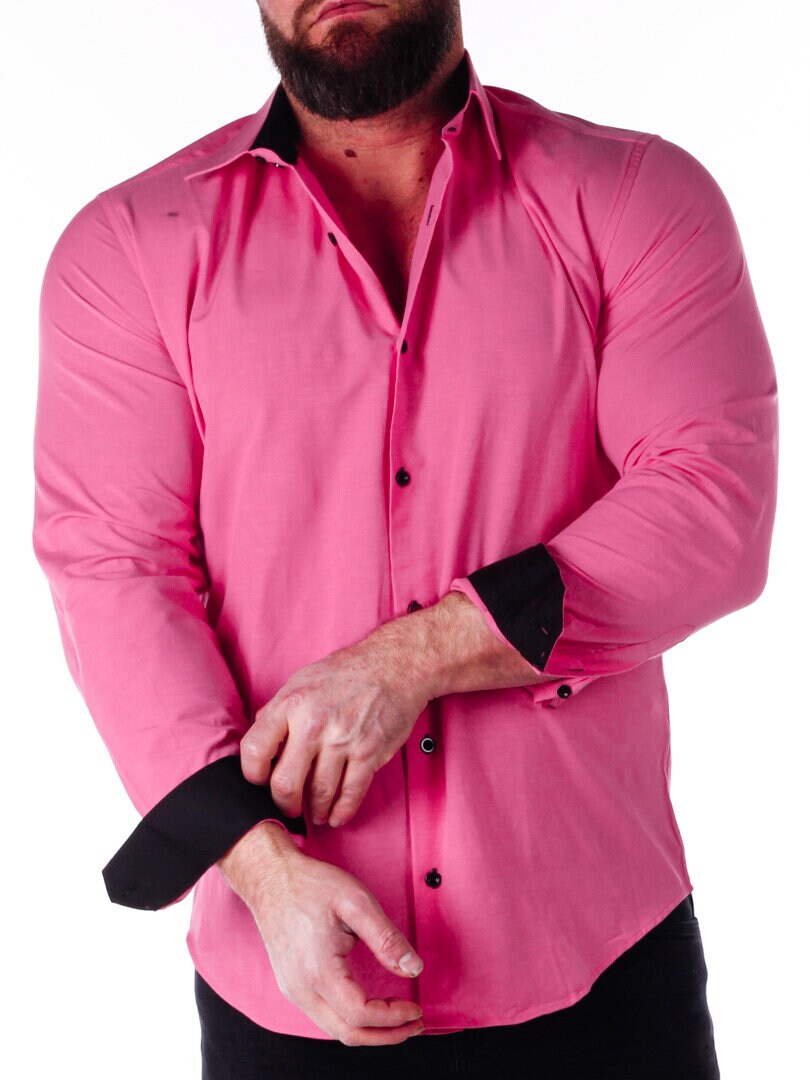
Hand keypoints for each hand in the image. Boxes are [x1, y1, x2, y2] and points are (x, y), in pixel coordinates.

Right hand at [219, 823, 425, 1045]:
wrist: (270, 878)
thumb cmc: (310, 885)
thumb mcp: (357, 903)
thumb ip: (387, 939)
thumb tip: (413, 969)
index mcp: (318, 971)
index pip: (361, 1014)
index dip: (393, 1017)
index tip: (415, 1008)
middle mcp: (301, 989)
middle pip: (348, 1033)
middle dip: (386, 1035)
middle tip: (414, 1024)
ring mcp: (293, 989)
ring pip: (335, 1029)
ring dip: (369, 1031)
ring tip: (397, 1017)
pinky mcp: (292, 985)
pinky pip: (324, 1016)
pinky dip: (351, 1020)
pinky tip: (369, 1006)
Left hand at [241, 630, 430, 827]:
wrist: (393, 665)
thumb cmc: (346, 672)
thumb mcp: (301, 681)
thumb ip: (278, 710)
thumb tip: (261, 738)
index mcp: (291, 704)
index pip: (254, 749)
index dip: (252, 774)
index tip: (260, 782)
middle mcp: (313, 724)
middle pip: (285, 783)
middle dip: (285, 804)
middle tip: (289, 807)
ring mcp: (342, 740)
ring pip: (319, 793)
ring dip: (315, 810)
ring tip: (315, 814)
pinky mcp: (369, 752)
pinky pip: (351, 793)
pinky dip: (342, 811)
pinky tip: (337, 815)